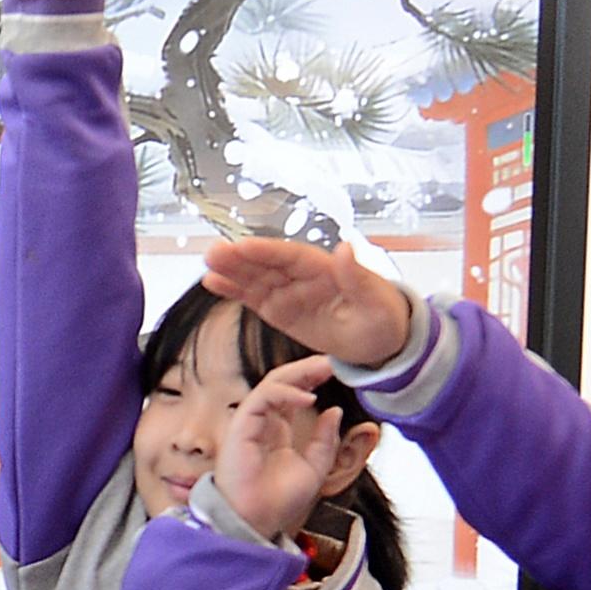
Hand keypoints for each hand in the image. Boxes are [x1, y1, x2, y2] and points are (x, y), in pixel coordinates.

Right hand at [199, 235, 413, 370]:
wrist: (381, 342)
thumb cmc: (382, 318)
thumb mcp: (377, 301)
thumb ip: (358, 276)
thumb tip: (345, 247)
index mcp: (325, 269)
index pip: (291, 257)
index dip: (267, 252)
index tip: (243, 246)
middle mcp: (302, 276)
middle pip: (267, 264)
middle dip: (240, 259)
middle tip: (213, 253)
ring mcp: (289, 293)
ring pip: (255, 279)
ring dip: (231, 272)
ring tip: (208, 265)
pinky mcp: (281, 310)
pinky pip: (254, 299)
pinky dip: (234, 291)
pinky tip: (213, 283)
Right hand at [206, 354, 344, 542]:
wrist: (256, 521)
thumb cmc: (277, 502)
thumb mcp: (315, 469)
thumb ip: (326, 441)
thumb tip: (335, 411)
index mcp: (277, 432)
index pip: (293, 395)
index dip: (313, 379)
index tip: (337, 371)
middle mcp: (262, 423)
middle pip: (283, 383)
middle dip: (308, 368)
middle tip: (332, 361)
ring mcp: (250, 422)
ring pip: (272, 383)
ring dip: (299, 373)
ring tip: (324, 369)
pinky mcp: (241, 425)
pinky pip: (263, 397)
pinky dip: (286, 393)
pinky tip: (308, 398)